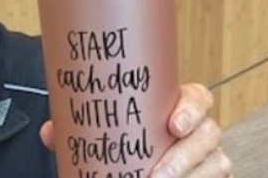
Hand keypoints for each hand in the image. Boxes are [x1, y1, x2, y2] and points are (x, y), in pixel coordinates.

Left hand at [38, 83, 232, 176]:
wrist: (129, 165)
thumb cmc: (122, 139)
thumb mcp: (103, 129)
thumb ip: (77, 127)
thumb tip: (51, 133)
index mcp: (175, 105)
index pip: (198, 98)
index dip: (192, 109)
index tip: (173, 124)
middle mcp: (198, 129)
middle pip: (209, 133)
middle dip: (186, 155)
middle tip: (157, 173)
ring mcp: (208, 156)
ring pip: (216, 163)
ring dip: (190, 176)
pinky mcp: (209, 177)